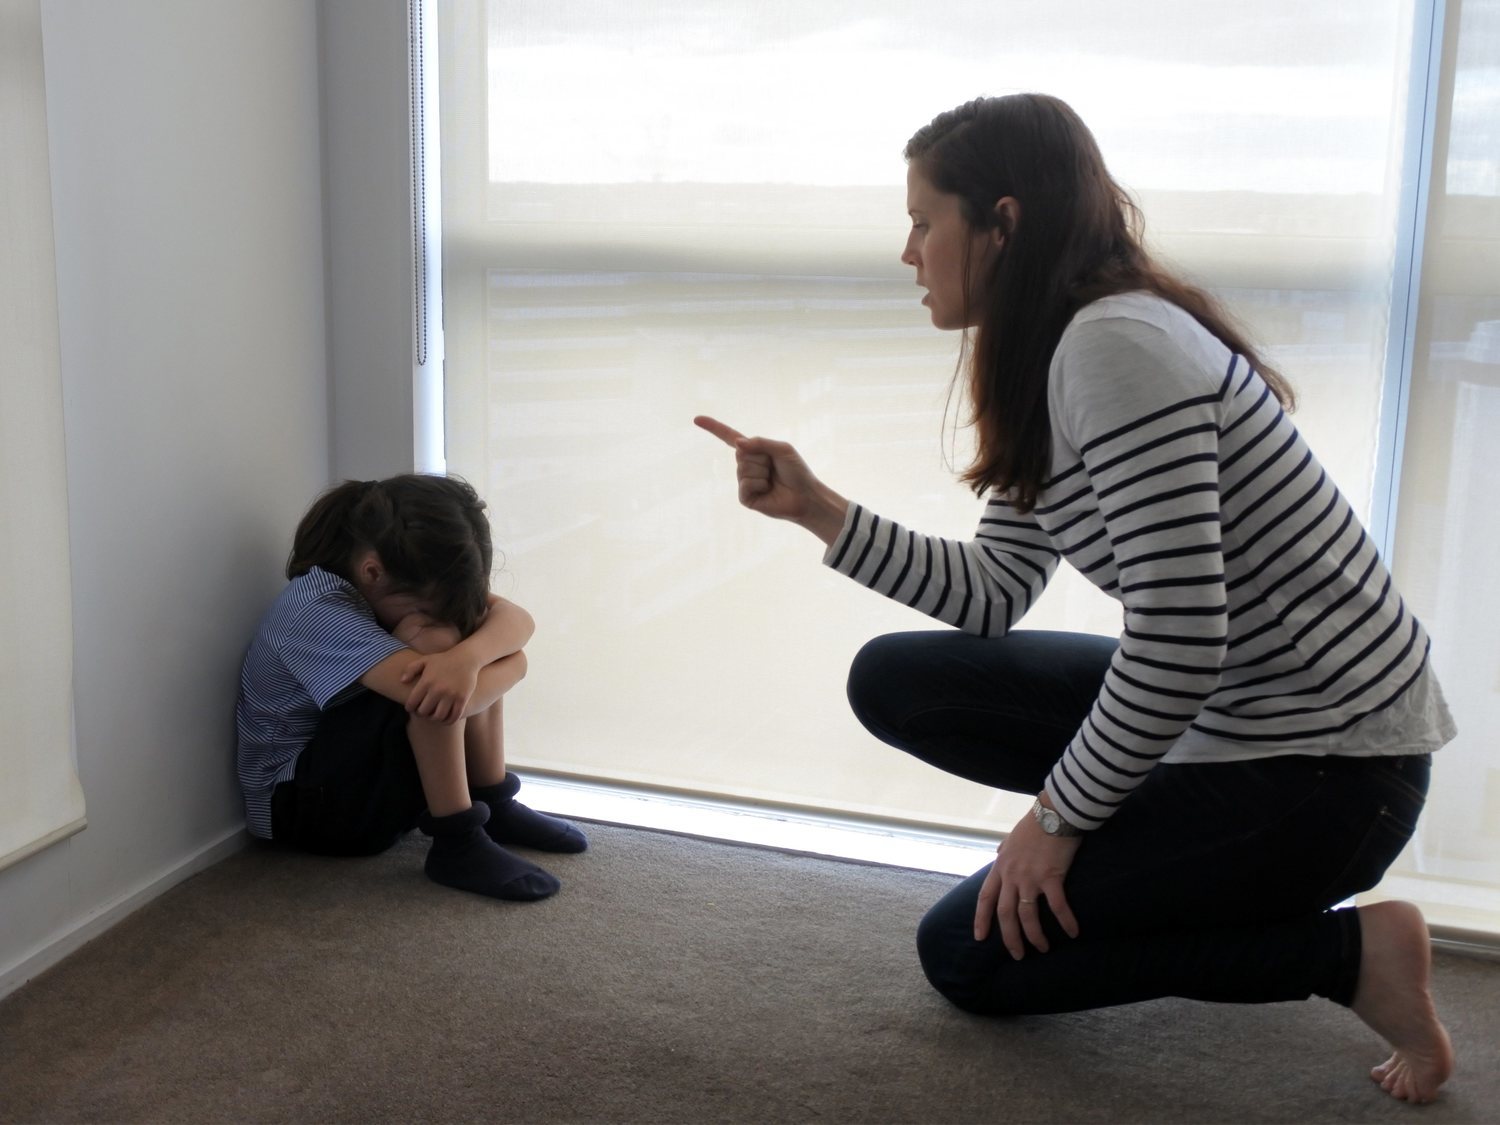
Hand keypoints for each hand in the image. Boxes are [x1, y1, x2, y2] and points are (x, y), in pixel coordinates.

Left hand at [400, 646, 481, 723]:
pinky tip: (446, 718)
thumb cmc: (443, 660)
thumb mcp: (425, 660)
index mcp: (426, 681)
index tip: (412, 707)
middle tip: (423, 712)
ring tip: (434, 715)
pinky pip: (454, 717)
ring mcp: (451, 695)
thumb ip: (411, 669)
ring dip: (435, 718)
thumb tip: (402, 681)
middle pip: (424, 712)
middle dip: (422, 714)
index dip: (410, 708)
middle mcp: (438, 689)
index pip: (412, 703)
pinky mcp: (462, 699)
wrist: (466, 658)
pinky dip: (448, 721)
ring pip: (438, 717)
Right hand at [693, 415, 847, 543]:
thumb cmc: (797, 472)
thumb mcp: (782, 449)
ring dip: (762, 473)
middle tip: (775, 468)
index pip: (729, 437)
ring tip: (773, 480)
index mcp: (754, 451)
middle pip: (741, 453)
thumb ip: (761, 443)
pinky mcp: (745, 498)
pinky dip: (758, 485)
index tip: (697, 420)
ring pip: (743, 469)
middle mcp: (746, 465)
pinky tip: (768, 490)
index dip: (713, 428)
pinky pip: (745, 485)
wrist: (806, 497)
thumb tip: (738, 443)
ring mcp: (744, 482)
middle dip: (761, 458)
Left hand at [974, 803, 1081, 958]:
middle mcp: (1012, 875)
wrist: (1053, 813)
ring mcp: (1030, 877)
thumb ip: (1004, 850)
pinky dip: (1065, 921)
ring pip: (1027, 916)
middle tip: (1017, 955)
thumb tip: (999, 852)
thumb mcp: (1011, 838)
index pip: (985, 898)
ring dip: (1035, 936)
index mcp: (1001, 867)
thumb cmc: (1034, 824)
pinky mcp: (1051, 877)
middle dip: (1010, 938)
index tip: (979, 937)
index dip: (981, 919)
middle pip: (1005, 914)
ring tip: (1043, 948)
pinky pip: (1057, 907)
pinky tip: (1073, 932)